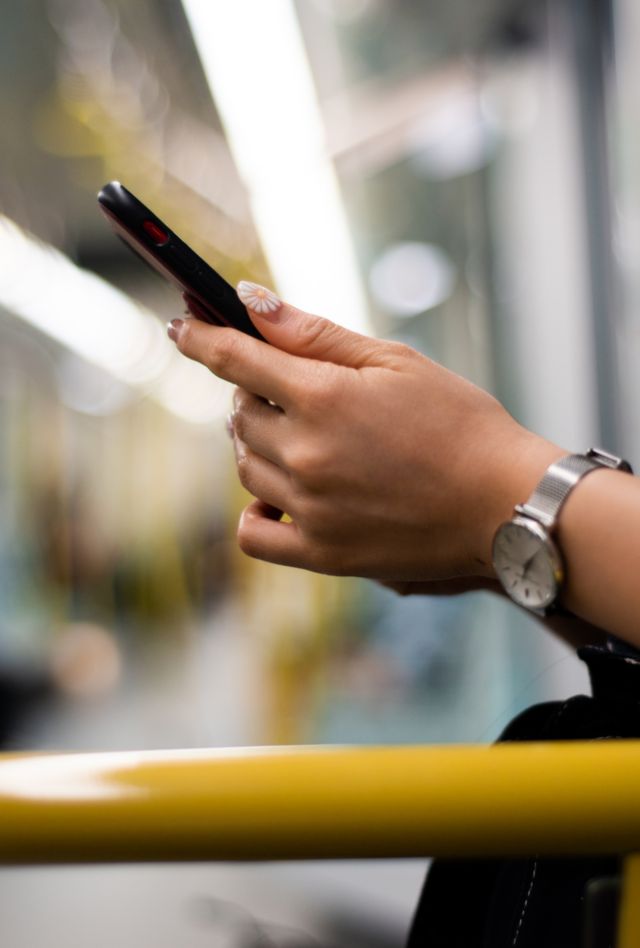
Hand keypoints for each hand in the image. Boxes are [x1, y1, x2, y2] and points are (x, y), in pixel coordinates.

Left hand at [172, 283, 561, 583]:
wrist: (504, 503)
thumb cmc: (460, 423)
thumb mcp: (395, 362)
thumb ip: (314, 334)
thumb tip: (251, 301)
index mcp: (322, 399)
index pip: (236, 360)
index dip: (202, 337)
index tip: (180, 325)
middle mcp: (305, 456)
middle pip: (240, 415)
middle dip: (251, 393)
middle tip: (281, 388)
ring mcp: (310, 509)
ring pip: (245, 467)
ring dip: (256, 443)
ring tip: (295, 434)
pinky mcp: (323, 553)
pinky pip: (255, 534)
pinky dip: (256, 510)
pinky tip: (280, 494)